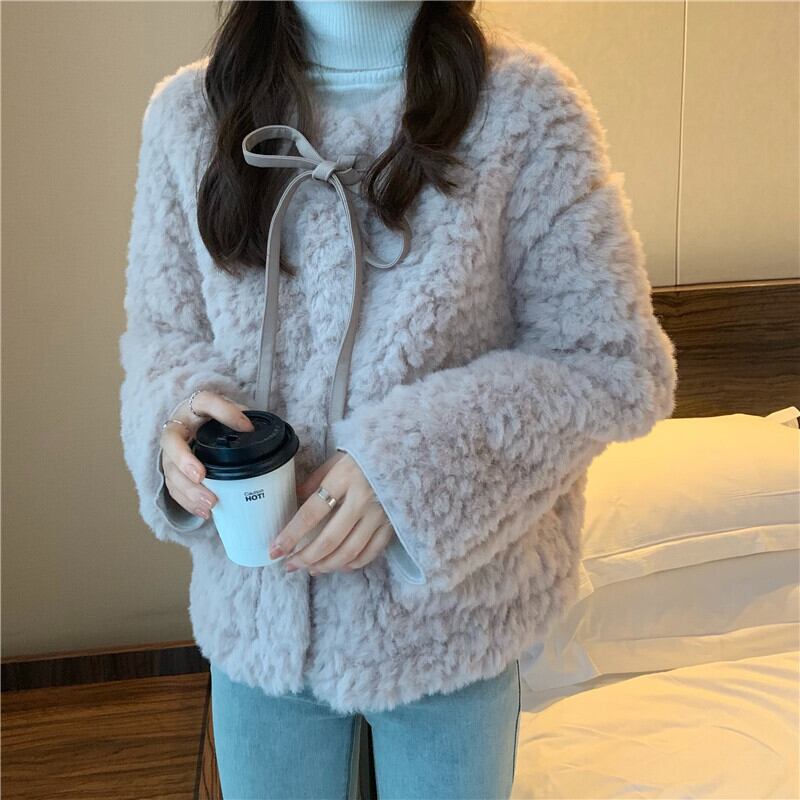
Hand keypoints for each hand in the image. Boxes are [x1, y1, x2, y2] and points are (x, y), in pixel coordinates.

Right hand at [160, 391, 254, 519]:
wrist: (192, 425)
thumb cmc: (215, 419)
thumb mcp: (230, 411)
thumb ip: (241, 417)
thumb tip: (253, 431)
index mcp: (194, 407)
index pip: (206, 402)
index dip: (226, 413)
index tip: (247, 428)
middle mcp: (177, 428)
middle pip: (173, 443)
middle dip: (185, 462)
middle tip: (201, 476)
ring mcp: (170, 452)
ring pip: (171, 472)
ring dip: (189, 490)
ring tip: (210, 503)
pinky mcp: (171, 472)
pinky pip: (174, 489)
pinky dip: (188, 503)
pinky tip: (205, 512)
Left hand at [272, 452, 394, 573]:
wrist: (406, 448)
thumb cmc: (367, 451)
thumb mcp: (338, 457)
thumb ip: (316, 479)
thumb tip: (295, 501)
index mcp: (344, 477)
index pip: (311, 513)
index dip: (291, 535)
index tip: (274, 550)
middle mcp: (363, 497)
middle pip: (329, 539)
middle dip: (305, 558)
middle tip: (288, 566)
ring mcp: (381, 513)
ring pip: (350, 551)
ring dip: (326, 565)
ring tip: (310, 569)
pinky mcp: (394, 522)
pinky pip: (372, 551)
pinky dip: (353, 563)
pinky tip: (339, 565)